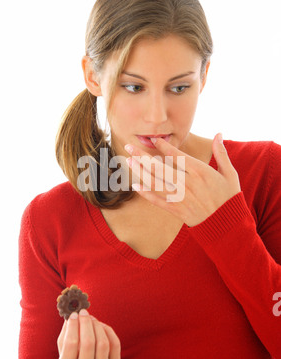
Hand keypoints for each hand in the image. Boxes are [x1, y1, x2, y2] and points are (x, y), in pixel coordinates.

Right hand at [57, 309, 120, 358]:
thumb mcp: (63, 352)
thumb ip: (65, 333)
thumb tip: (71, 314)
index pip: (71, 343)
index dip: (73, 326)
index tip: (74, 314)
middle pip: (88, 342)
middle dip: (86, 323)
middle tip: (84, 312)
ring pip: (103, 342)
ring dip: (97, 325)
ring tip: (92, 318)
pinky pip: (114, 343)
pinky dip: (108, 330)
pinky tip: (101, 325)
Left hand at [125, 133, 240, 226]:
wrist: (227, 224)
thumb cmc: (229, 197)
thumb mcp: (230, 173)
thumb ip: (221, 153)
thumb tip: (219, 134)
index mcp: (200, 171)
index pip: (176, 155)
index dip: (163, 146)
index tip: (153, 139)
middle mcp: (187, 183)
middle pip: (160, 167)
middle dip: (142, 156)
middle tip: (129, 147)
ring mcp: (181, 197)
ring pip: (155, 182)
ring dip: (140, 171)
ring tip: (129, 162)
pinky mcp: (177, 210)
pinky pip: (157, 200)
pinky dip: (146, 193)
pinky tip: (136, 186)